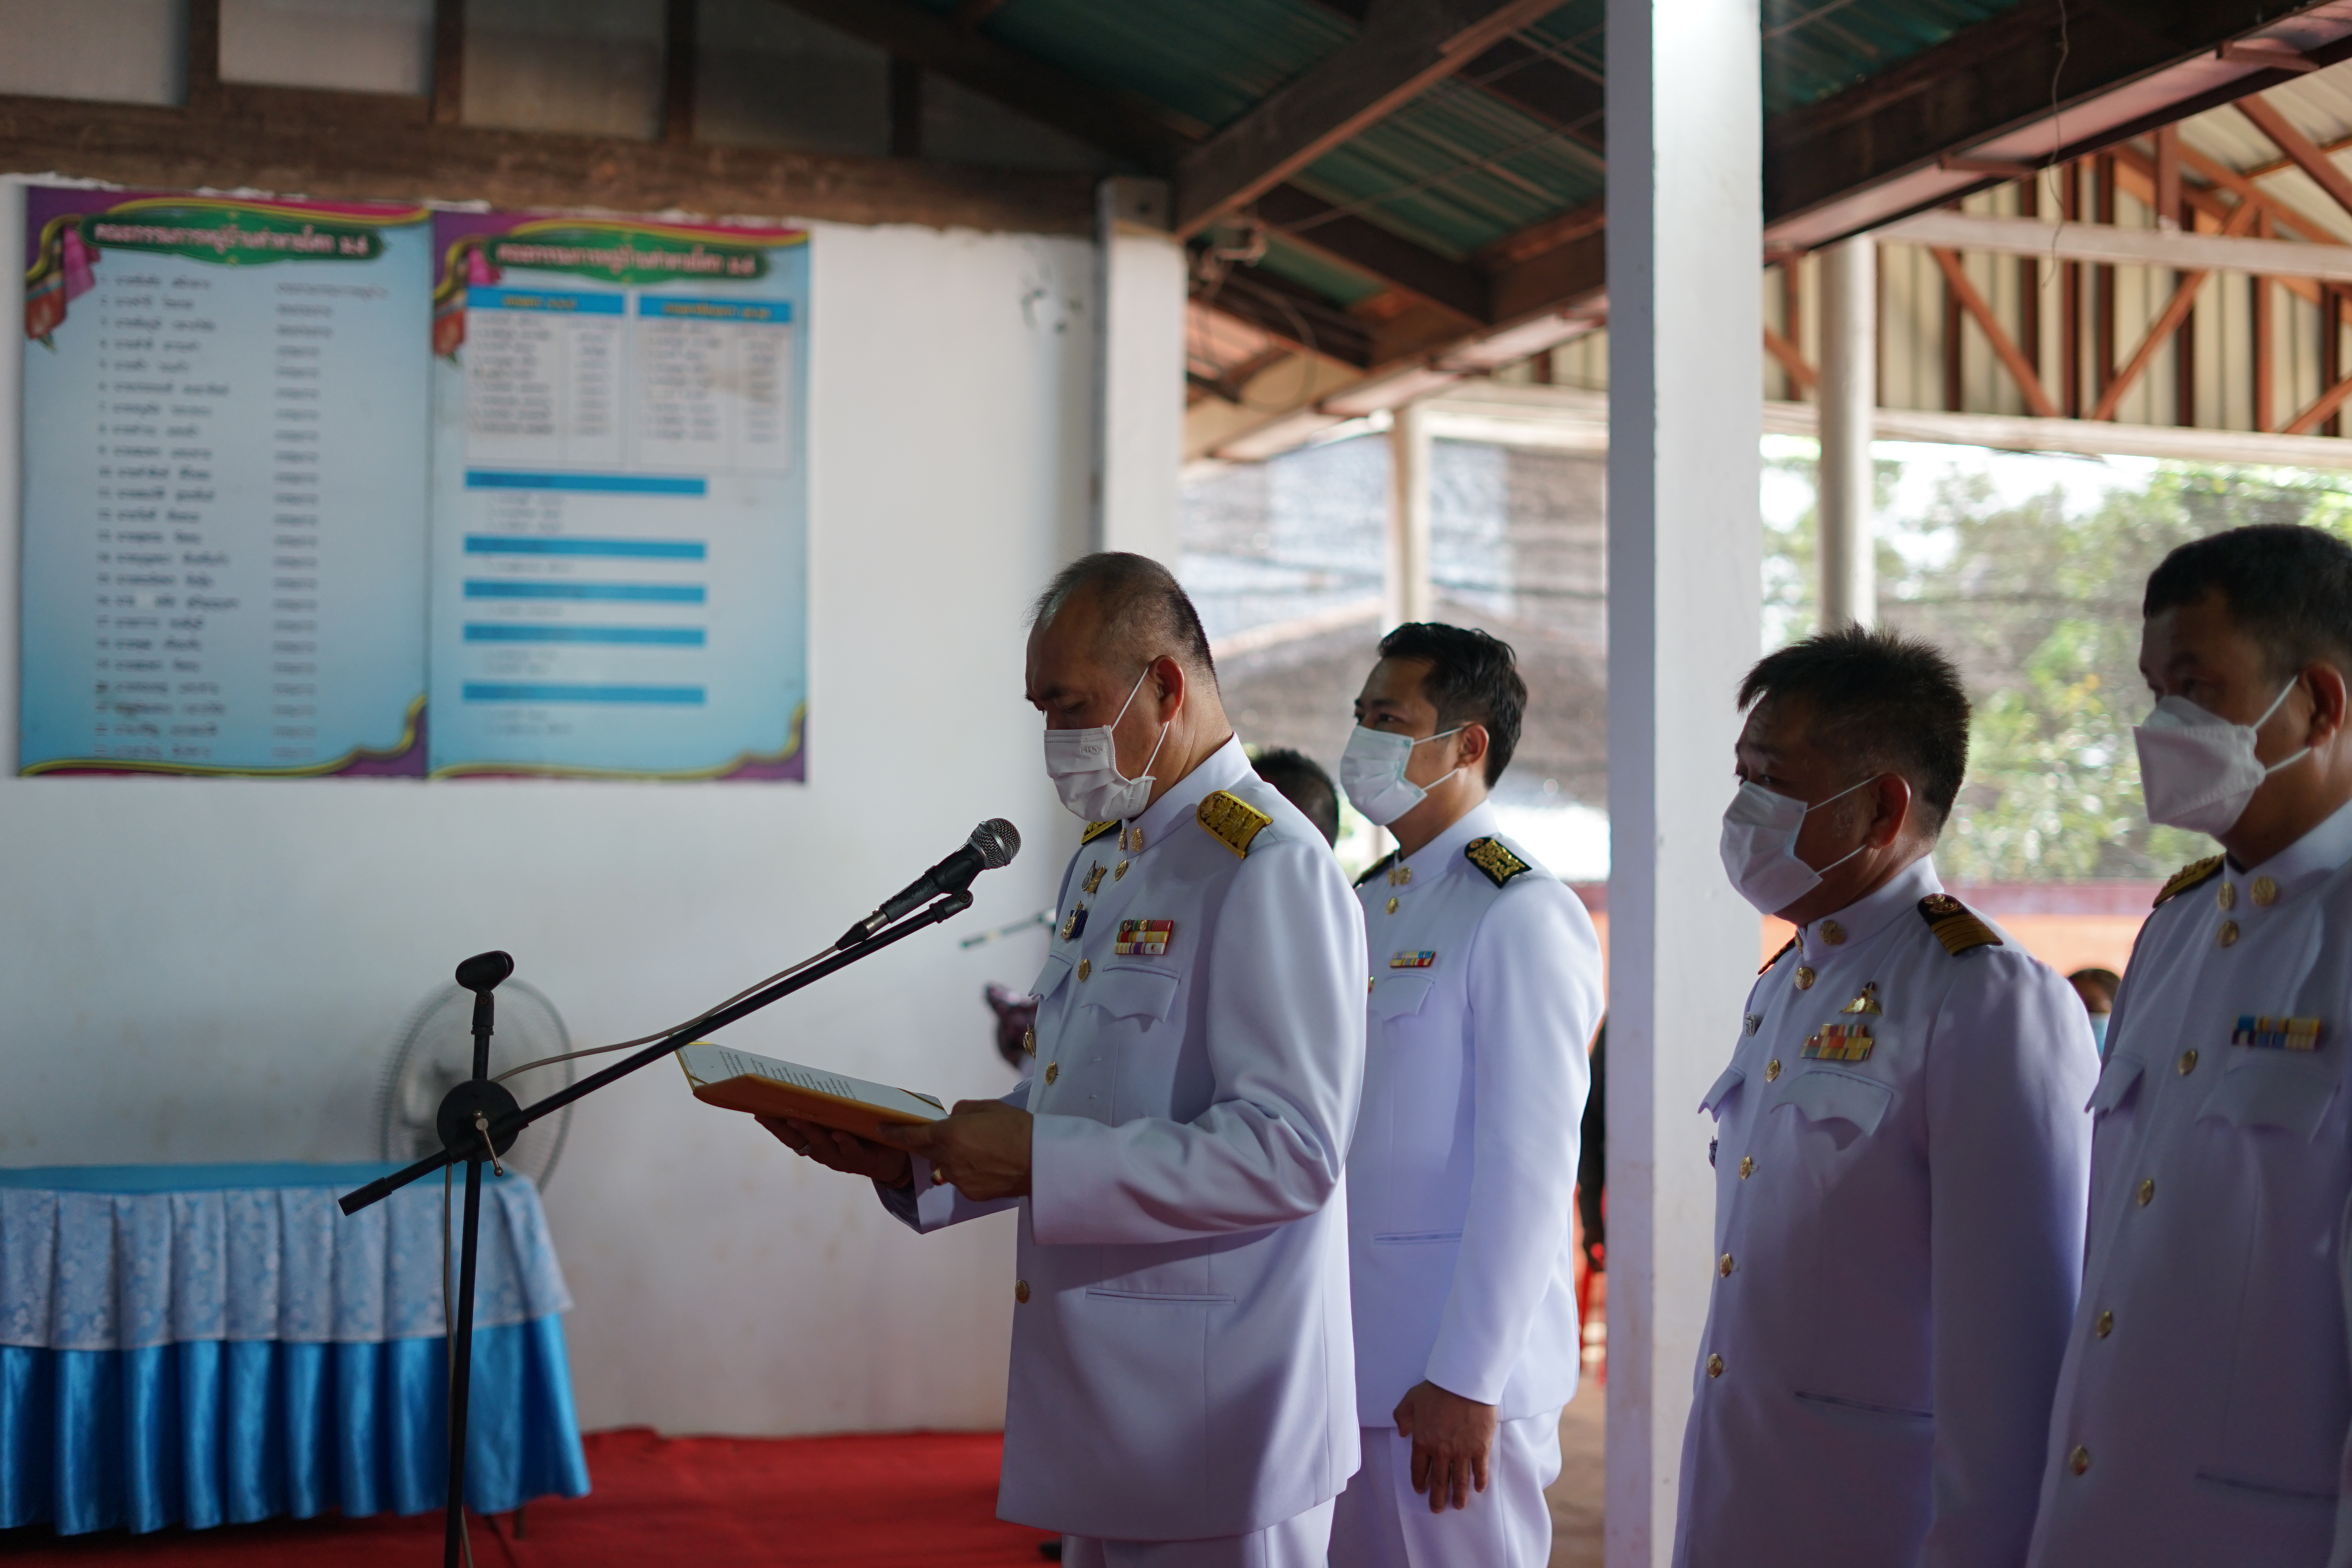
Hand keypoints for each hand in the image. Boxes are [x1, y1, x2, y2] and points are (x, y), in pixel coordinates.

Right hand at [757, 1115, 912, 1189]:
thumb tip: (810, 1082)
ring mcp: (842, 1159)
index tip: (758, 1111)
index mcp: (816, 1143)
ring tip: (798, 1120)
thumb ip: (828, 1107)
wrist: (893, 1157)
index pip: (790, 1135)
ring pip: (822, 1148)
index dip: (773, 1125)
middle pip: (799, 1143)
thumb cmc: (863, 1133)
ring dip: (810, 1134)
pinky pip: (851, 1152)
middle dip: (782, 1129)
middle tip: (768, 1114)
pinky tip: (838, 1134)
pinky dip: (844, 1143)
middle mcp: (824, 1153)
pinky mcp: (863, 1161)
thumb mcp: (843, 1118)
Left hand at [873, 1100, 1032, 1201]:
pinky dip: (970, 1172)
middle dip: (927, 1142)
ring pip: (946, 1166)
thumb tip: (951, 1119)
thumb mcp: (989, 1107)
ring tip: (983, 1151)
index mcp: (949, 1134)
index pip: (912, 1135)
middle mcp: (947, 1159)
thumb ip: (962, 1111)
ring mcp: (958, 1180)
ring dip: (955, 1158)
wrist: (1041, 1161)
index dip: (894, 1132)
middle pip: (927, 1151)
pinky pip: (962, 1180)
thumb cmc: (1017, 1128)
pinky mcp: (970, 1194)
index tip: (881, 1128)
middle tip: (944, 1135)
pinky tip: (989, 1166)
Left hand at [1393, 1380, 1497, 1512]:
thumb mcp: (1410, 1399)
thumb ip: (1402, 1416)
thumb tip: (1402, 1432)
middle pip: (1438, 1480)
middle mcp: (1441, 1451)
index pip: (1419, 1468)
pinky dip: (1479, 1481)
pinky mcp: (1480, 1448)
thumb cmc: (1437, 1389)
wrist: (1464, 1383)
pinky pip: (1479, 1470)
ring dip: (1458, 1495)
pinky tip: (1479, 1489)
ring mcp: (1462, 1452)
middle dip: (1437, 1497)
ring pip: (1459, 1480)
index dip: (1419, 1481)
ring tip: (1458, 1506)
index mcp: (1423, 1441)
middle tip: (1437, 1509)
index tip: (1421, 1490)